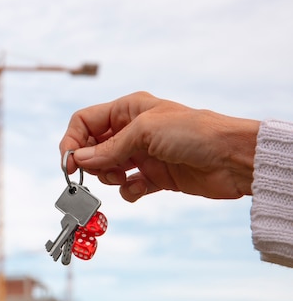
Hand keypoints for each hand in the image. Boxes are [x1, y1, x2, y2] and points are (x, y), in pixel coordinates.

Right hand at [59, 91, 259, 201]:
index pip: (85, 122)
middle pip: (92, 147)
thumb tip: (78, 160)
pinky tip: (140, 188)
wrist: (232, 159)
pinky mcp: (154, 176)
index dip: (72, 141)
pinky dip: (129, 191)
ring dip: (109, 177)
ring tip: (124, 177)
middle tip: (100, 171)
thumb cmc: (193, 132)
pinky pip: (128, 187)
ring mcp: (142, 155)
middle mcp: (132, 131)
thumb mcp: (145, 132)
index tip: (68, 163)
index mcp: (128, 110)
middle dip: (90, 162)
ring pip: (107, 168)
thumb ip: (108, 148)